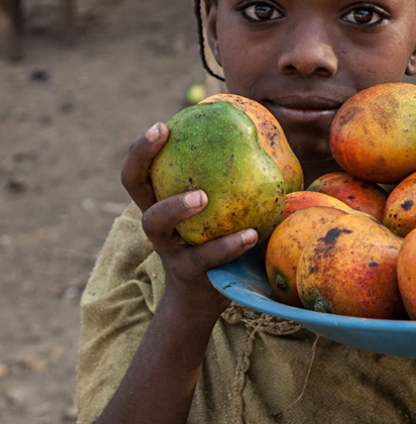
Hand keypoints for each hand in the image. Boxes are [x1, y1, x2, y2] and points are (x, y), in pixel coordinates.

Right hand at [121, 122, 257, 319]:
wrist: (205, 300)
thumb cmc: (218, 242)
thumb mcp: (219, 212)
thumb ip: (234, 184)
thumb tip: (273, 144)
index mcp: (162, 201)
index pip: (143, 168)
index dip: (143, 146)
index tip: (162, 124)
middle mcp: (157, 221)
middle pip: (133, 183)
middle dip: (141, 155)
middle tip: (163, 134)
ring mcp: (168, 247)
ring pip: (156, 222)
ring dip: (176, 205)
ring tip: (202, 197)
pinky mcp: (189, 272)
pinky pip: (205, 256)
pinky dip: (228, 245)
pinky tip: (251, 235)